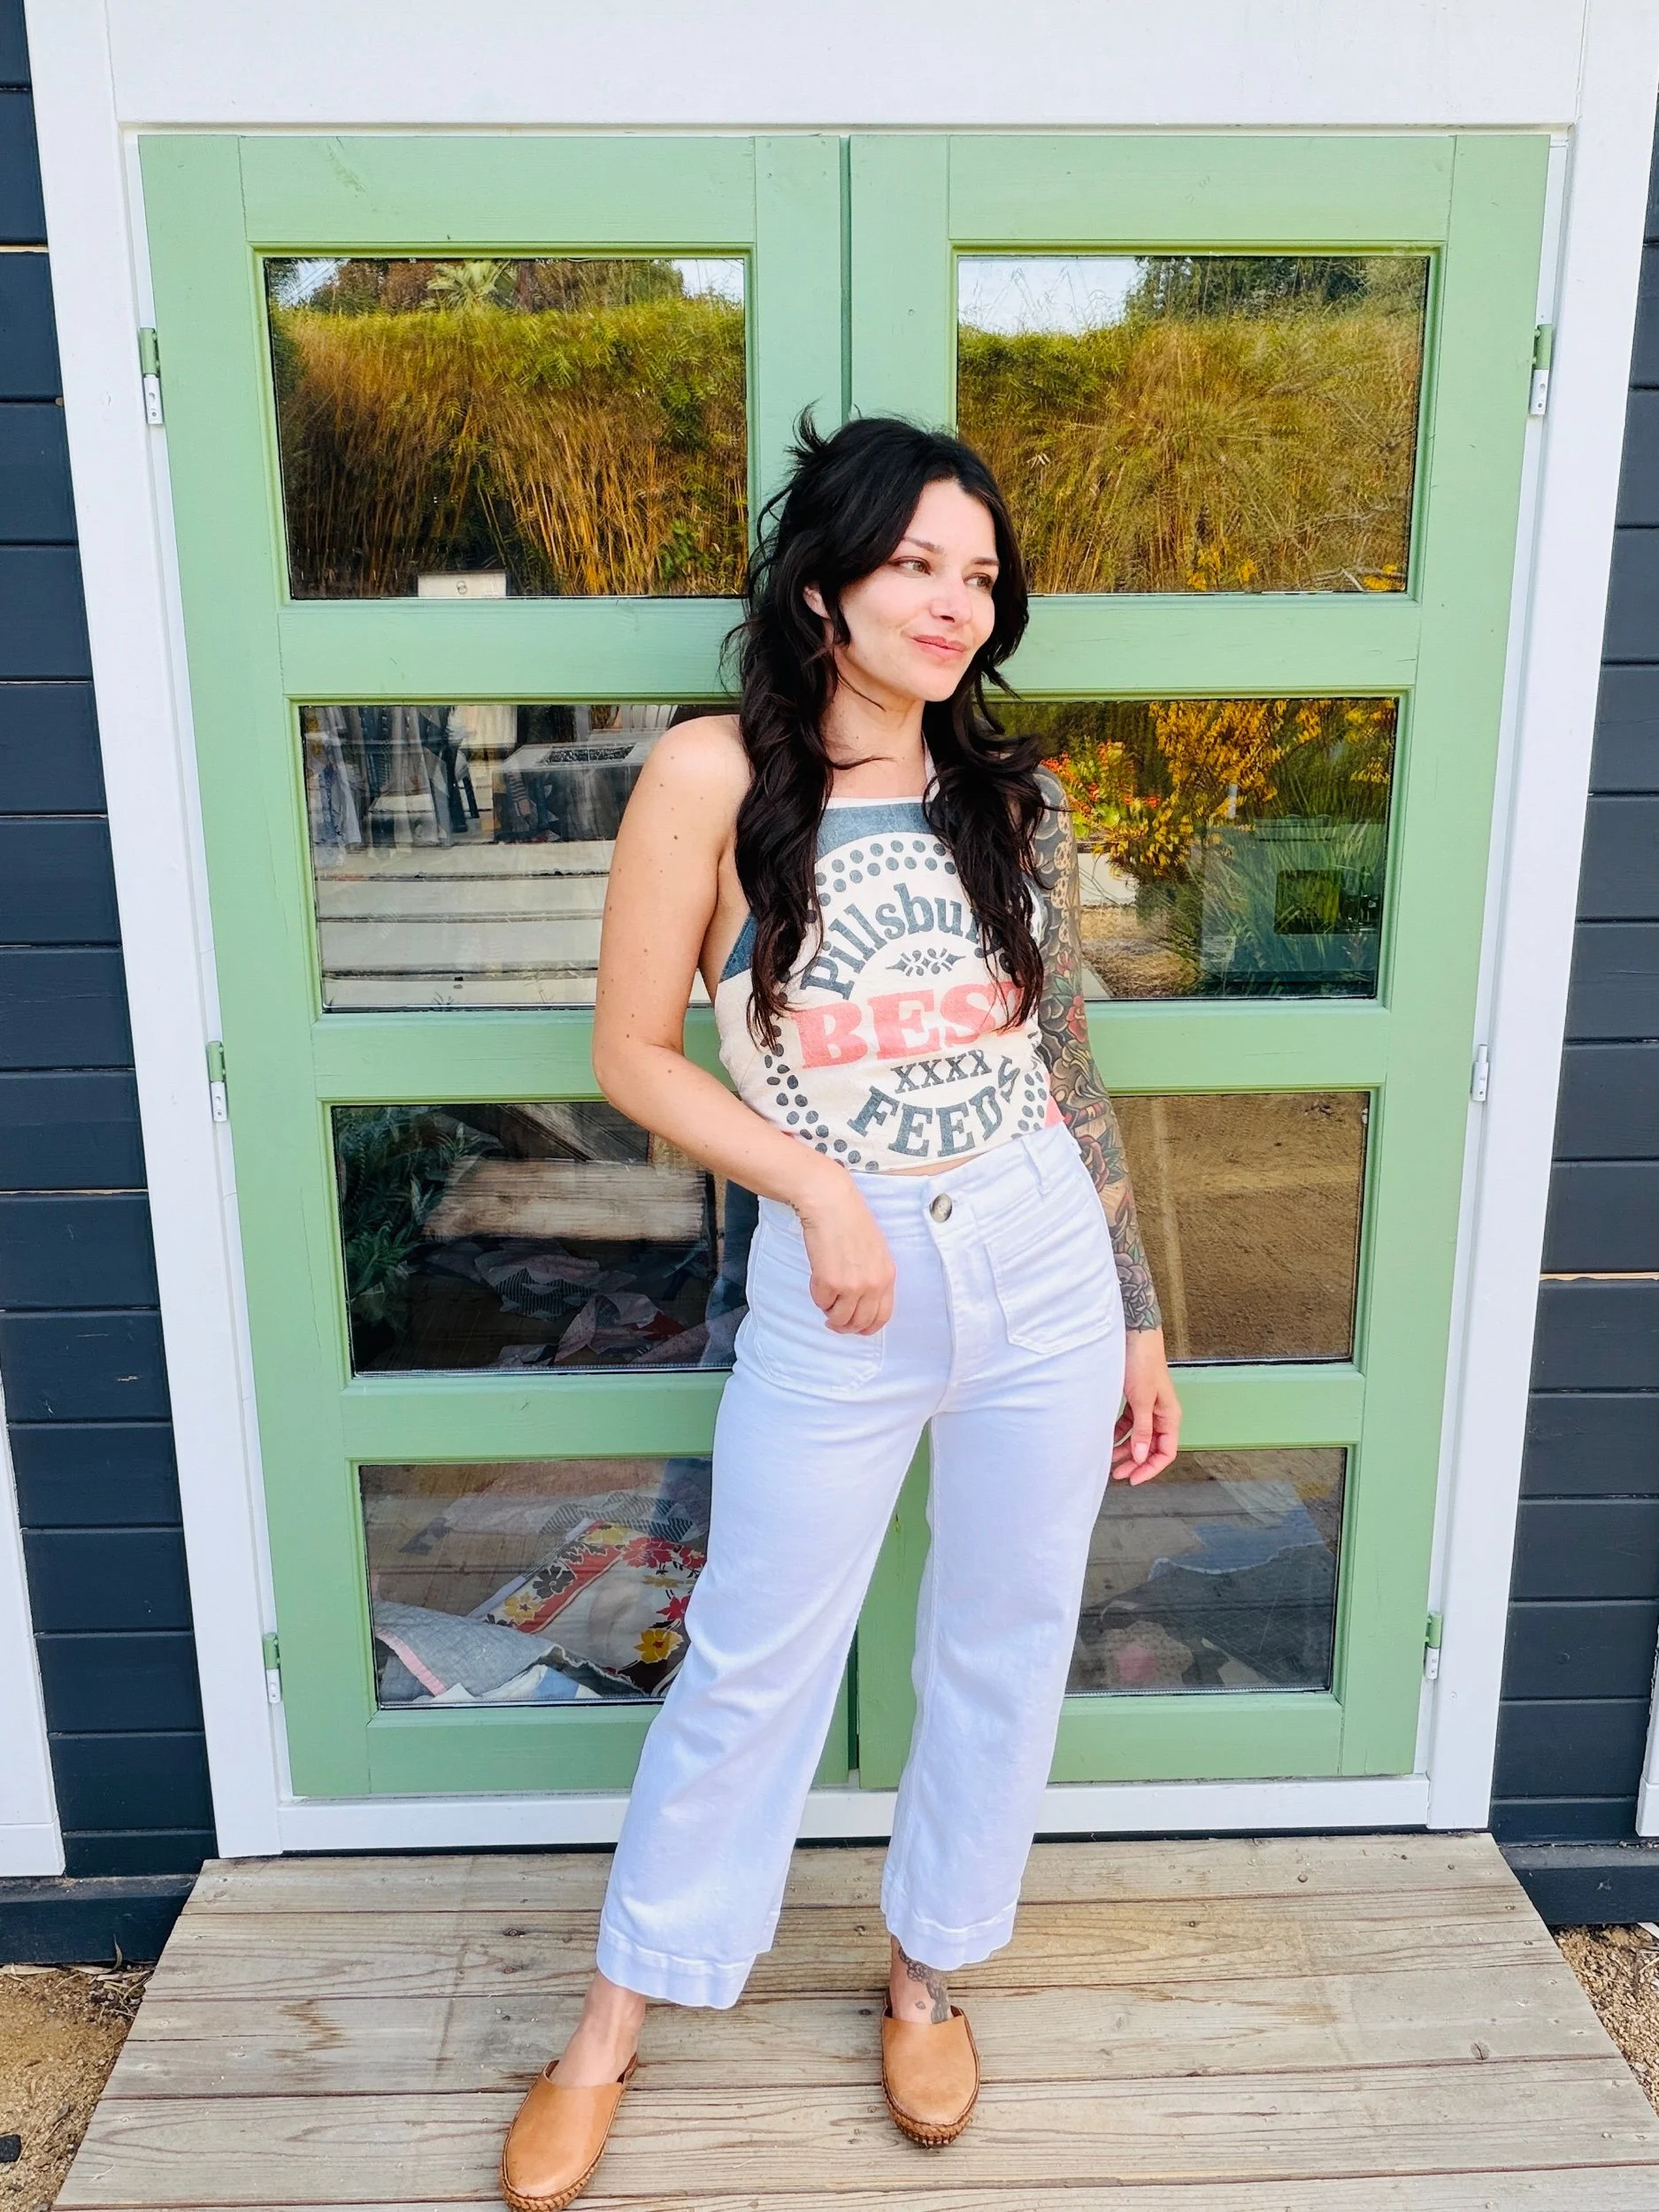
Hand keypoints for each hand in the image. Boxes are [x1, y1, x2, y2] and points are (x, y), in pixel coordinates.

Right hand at [794, 1171, 896, 1335]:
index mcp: (887, 1276)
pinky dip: (817, 1295)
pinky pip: (820, 1302)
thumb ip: (873, 1276)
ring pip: (839, 1319)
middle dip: (845, 1325)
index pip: (883, 1316)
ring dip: (829, 1312)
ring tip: (826, 1296)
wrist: (831, 1204)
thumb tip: (863, 1300)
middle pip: (860, 1323)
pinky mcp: (829, 1282)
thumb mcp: (875, 1250)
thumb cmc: (850, 1220)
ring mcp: (852, 1285)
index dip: (867, 1327)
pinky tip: (818, 1278)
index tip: (856, 1327)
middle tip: (834, 1318)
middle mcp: (873, 1284)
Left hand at [1112, 1327, 1179, 1484]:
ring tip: (1108, 1460)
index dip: (1151, 1468)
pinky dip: (1119, 1433)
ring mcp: (1148, 1407)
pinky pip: (1129, 1424)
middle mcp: (1161, 1414)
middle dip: (1135, 1462)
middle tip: (1117, 1474)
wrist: (1134, 1335)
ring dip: (1125, 1450)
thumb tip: (1141, 1457)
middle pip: (1151, 1448)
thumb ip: (1142, 1430)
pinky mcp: (1135, 1400)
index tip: (1134, 1478)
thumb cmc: (1142, 1363)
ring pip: (1138, 1437)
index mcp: (1170, 1416)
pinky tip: (1107, 1439)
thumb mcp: (1142, 1400)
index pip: (1166, 1452)